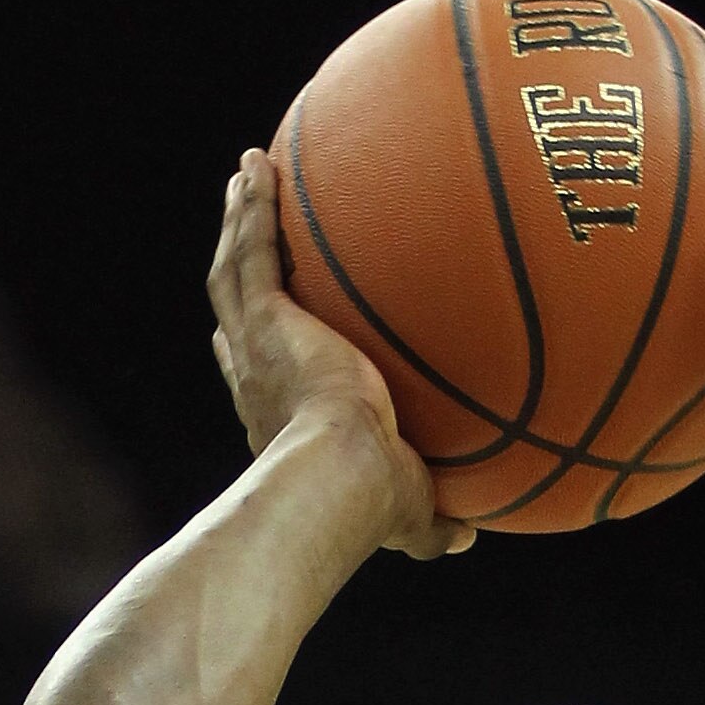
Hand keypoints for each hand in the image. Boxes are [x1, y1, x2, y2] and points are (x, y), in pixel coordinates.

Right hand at [210, 151, 469, 561]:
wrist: (340, 477)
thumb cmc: (372, 508)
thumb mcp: (410, 516)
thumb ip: (435, 527)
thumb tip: (468, 538)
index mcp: (280, 415)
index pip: (255, 372)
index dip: (248, 348)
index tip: (247, 328)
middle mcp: (258, 376)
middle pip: (238, 308)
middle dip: (239, 267)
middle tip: (243, 231)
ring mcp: (257, 343)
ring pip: (235, 268)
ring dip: (238, 220)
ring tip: (245, 176)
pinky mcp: (265, 318)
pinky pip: (253, 248)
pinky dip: (252, 206)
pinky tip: (258, 166)